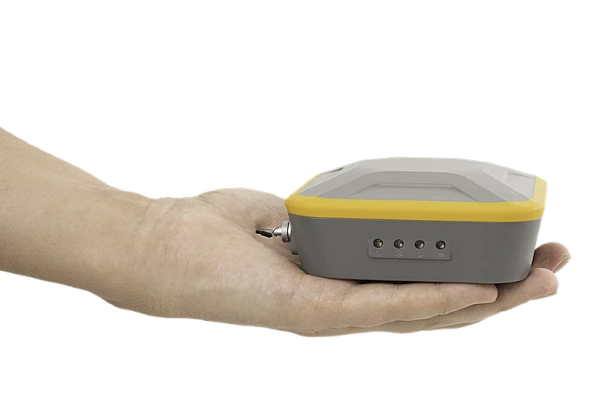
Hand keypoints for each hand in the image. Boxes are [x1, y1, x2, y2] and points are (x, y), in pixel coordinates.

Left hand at [107, 187, 570, 337]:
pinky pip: (385, 307)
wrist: (152, 250)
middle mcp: (342, 304)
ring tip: (539, 282)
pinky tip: (477, 290)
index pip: (417, 281)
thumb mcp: (277, 213)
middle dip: (498, 287)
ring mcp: (330, 315)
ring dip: (485, 298)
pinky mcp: (313, 313)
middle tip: (552, 269)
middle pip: (435, 300)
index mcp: (338, 281)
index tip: (513, 248)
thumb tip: (340, 202)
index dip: (471, 269)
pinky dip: (433, 299)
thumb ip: (315, 215)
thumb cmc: (207, 233)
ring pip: (423, 312)